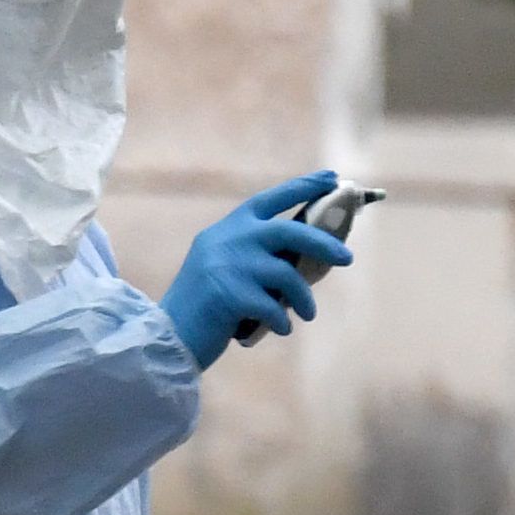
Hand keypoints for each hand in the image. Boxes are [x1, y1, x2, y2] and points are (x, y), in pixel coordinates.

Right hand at [161, 174, 355, 367]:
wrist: (167, 337)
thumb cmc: (204, 306)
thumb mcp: (224, 265)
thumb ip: (254, 252)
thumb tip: (309, 252)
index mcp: (226, 229)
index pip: (270, 199)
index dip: (303, 186)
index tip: (331, 177)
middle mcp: (228, 240)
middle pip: (290, 231)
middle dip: (323, 243)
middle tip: (347, 258)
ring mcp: (228, 266)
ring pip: (287, 275)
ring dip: (303, 298)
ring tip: (308, 314)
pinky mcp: (231, 295)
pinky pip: (274, 307)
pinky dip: (283, 321)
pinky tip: (281, 329)